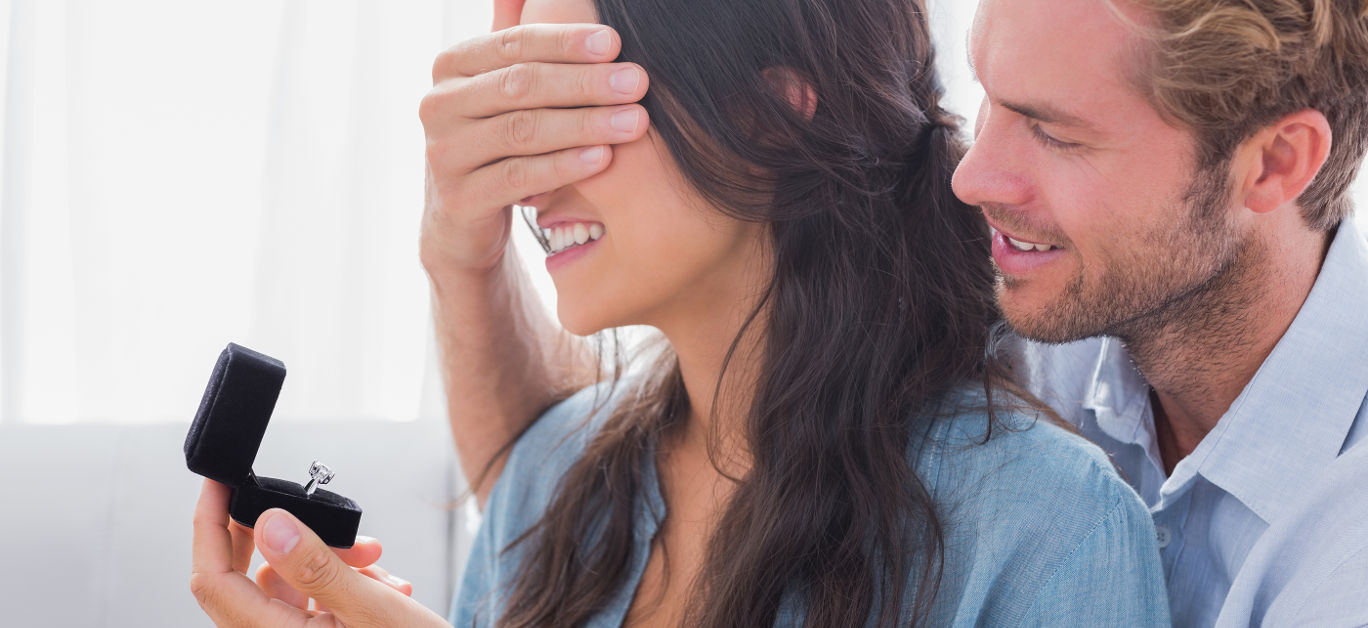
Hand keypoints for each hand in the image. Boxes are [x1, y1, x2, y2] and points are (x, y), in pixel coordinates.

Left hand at [191, 479, 446, 626]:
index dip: (208, 526)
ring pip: (284, 582)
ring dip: (325, 556)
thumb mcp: (371, 609)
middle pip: (240, 577)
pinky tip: (380, 581)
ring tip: (372, 558)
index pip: (214, 580)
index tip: (218, 484)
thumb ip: (316, 567)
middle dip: (272, 534)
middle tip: (292, 504)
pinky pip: (310, 596)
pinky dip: (341, 576)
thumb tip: (270, 525)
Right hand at [417, 0, 649, 275]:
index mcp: (451, 66)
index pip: (514, 44)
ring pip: (523, 131)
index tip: (615, 43)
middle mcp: (438, 104)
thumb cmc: (495, 141)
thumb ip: (515, 38)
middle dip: (585, 83)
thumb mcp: (498, 86)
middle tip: (637, 82)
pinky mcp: (458, 199)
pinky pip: (519, 177)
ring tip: (634, 121)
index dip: (566, 42)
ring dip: (585, 124)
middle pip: (521, 86)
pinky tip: (603, 158)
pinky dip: (564, 166)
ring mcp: (444, 153)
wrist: (462, 218)